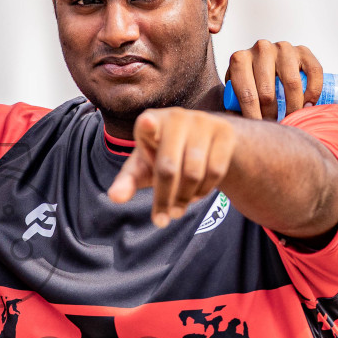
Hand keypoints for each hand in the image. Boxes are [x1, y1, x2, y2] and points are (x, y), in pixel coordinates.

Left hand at [107, 108, 235, 227]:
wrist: (204, 140)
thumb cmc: (163, 154)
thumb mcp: (143, 166)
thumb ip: (127, 181)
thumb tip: (114, 197)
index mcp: (149, 121)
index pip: (146, 124)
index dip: (147, 125)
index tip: (146, 123)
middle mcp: (176, 117)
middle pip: (169, 168)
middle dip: (165, 199)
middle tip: (162, 220)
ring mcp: (202, 122)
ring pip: (194, 173)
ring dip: (185, 199)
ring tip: (178, 208)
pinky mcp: (223, 131)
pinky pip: (215, 171)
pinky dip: (204, 190)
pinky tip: (196, 194)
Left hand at [225, 40, 322, 119]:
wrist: (264, 60)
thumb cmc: (248, 80)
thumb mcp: (234, 89)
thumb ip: (232, 106)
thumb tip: (238, 127)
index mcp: (240, 59)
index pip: (246, 94)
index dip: (253, 116)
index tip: (259, 130)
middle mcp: (261, 49)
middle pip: (268, 92)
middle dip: (271, 116)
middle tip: (274, 127)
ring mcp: (283, 47)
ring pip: (292, 83)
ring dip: (293, 108)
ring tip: (291, 120)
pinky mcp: (302, 50)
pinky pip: (314, 71)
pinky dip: (313, 91)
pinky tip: (308, 105)